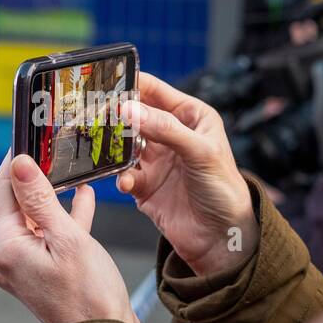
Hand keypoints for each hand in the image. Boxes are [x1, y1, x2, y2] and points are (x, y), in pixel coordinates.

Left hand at [0, 151, 138, 322]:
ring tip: (74, 173)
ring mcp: (22, 268)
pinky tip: (84, 200)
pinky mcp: (40, 275)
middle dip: (37, 178)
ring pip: (35, 220)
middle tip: (54, 149)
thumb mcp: (68, 238)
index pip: (2, 189)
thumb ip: (41, 198)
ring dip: (54, 198)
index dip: (15, 161)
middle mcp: (6, 258)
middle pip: (17, 204)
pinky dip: (63, 220)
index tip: (28, 136)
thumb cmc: (90, 295)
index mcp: (5, 246)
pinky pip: (47, 238)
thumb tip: (20, 164)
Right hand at [118, 72, 258, 274]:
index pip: (155, 90)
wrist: (222, 238)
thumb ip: (165, 129)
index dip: (132, 84)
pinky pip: (124, 174)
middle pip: (134, 116)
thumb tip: (131, 109)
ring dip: (114, 147)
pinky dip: (121, 177)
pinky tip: (127, 182)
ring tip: (105, 149)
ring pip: (124, 144)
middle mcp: (171, 134)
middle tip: (97, 116)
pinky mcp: (145, 185)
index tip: (107, 83)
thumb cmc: (225, 191)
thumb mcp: (200, 152)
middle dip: (115, 116)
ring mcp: (156, 160)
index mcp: (190, 116)